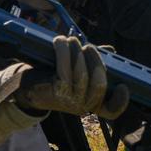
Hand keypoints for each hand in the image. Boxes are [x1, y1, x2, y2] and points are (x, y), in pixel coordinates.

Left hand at [15, 36, 129, 118]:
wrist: (26, 88)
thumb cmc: (54, 77)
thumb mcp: (75, 72)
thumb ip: (92, 63)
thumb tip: (110, 51)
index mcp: (91, 103)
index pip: (110, 111)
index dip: (120, 102)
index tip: (124, 87)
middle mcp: (82, 106)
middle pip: (99, 85)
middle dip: (95, 60)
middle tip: (88, 46)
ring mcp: (70, 101)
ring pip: (82, 74)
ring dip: (77, 52)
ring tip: (71, 40)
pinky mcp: (57, 92)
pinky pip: (65, 69)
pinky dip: (64, 51)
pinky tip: (61, 41)